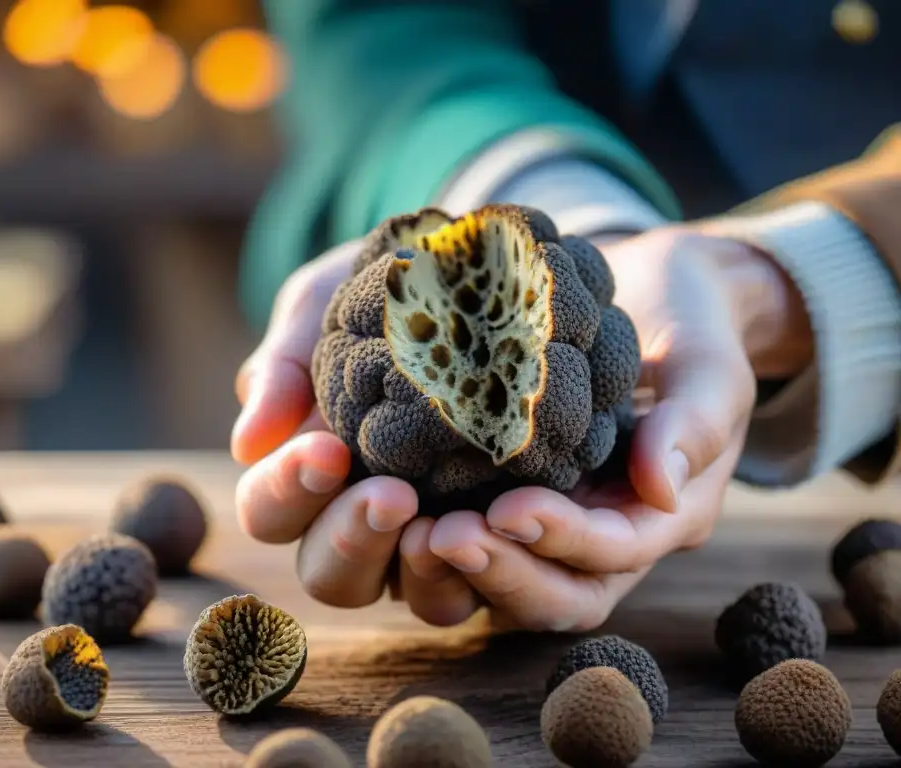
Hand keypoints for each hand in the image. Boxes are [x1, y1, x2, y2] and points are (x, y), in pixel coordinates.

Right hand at [232, 240, 480, 625]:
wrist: (479, 277)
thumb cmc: (385, 294)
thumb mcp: (324, 309)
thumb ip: (283, 368)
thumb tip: (248, 442)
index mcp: (304, 479)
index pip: (270, 510)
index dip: (288, 492)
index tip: (325, 450)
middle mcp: (361, 525)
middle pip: (330, 576)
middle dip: (352, 540)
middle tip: (392, 495)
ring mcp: (430, 542)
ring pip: (413, 599)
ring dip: (425, 572)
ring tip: (451, 527)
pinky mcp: (500, 542)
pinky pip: (494, 585)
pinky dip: (499, 568)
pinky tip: (511, 522)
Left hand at [425, 228, 805, 630]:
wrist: (654, 297)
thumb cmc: (688, 327)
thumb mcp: (709, 366)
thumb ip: (694, 423)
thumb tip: (662, 489)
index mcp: (659, 517)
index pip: (613, 554)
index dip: (563, 540)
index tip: (509, 508)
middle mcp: (602, 537)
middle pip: (555, 596)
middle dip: (500, 573)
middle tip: (444, 535)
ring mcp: (552, 524)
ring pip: (504, 586)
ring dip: (454, 569)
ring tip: (406, 526)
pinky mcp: (504, 496)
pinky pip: (469, 540)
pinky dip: (430, 537)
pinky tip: (386, 498)